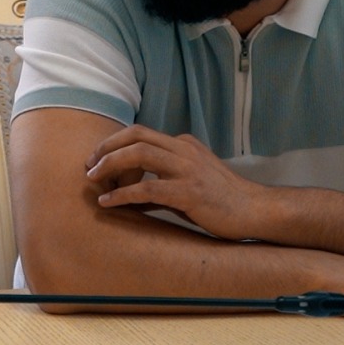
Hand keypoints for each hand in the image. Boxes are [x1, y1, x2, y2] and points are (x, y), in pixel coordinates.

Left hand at [85, 125, 265, 239]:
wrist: (254, 211)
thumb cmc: (221, 200)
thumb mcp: (189, 181)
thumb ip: (162, 182)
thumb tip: (130, 195)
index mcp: (183, 144)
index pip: (141, 134)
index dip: (114, 144)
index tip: (96, 158)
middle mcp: (183, 150)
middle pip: (136, 136)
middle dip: (106, 148)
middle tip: (89, 165)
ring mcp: (187, 169)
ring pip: (139, 154)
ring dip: (110, 165)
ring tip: (93, 179)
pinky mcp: (189, 192)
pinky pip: (148, 189)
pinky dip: (123, 194)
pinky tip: (109, 202)